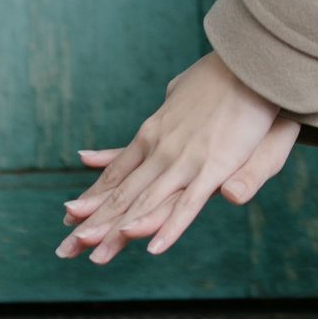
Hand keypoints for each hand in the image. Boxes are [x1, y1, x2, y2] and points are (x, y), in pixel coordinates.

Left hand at [56, 52, 300, 263]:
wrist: (252, 63)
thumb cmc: (223, 79)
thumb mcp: (183, 89)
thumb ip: (170, 108)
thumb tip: (165, 101)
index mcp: (153, 134)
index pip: (117, 172)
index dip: (94, 198)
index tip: (69, 217)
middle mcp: (160, 149)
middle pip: (122, 194)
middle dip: (94, 224)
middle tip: (65, 250)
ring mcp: (184, 159)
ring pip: (146, 203)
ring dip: (120, 231)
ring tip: (93, 255)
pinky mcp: (214, 166)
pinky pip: (189, 203)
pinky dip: (170, 226)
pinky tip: (154, 248)